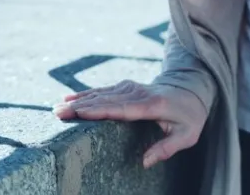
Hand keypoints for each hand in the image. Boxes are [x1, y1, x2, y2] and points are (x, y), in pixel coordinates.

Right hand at [53, 80, 207, 168]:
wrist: (193, 89)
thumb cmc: (189, 116)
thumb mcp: (187, 136)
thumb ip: (166, 148)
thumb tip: (145, 162)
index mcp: (151, 106)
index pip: (121, 108)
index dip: (99, 110)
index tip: (79, 113)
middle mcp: (138, 93)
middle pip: (105, 100)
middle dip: (80, 107)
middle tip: (58, 114)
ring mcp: (131, 87)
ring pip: (101, 94)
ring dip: (78, 100)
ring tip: (57, 109)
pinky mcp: (126, 86)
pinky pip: (103, 90)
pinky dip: (85, 94)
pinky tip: (69, 98)